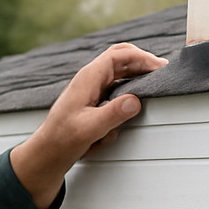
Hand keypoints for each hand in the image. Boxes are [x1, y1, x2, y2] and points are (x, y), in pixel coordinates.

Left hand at [10, 42, 167, 207]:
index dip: (142, 57)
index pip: (119, 55)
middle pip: (120, 59)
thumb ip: (113, 114)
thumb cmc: (63, 140)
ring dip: (135, 77)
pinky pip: (114, 89)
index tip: (160, 67)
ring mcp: (91, 89)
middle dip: (141, 62)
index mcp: (88, 78)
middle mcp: (90, 79)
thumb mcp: (90, 128)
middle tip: (160, 71)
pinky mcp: (92, 100)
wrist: (48, 152)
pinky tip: (132, 103)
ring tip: (151, 83)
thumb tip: (136, 101)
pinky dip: (125, 93)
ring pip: (119, 73)